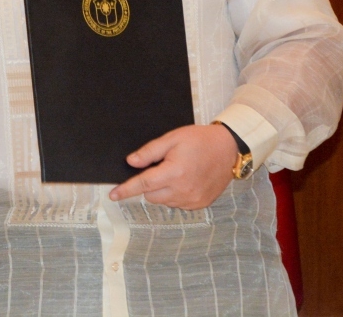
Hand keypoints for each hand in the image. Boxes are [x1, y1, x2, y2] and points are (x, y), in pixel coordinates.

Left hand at [108, 124, 238, 209]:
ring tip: (177, 171)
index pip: (143, 184)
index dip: (126, 190)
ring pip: (163, 201)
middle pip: (151, 195)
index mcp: (174, 173)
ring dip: (162, 190)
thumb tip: (131, 162)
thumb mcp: (172, 139)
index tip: (113, 195)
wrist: (229, 149)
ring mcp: (193, 200)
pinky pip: (177, 203)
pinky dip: (175, 194)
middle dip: (149, 184)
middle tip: (162, 166)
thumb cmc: (200, 140)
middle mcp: (184, 190)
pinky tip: (185, 180)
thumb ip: (149, 152)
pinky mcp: (200, 204)